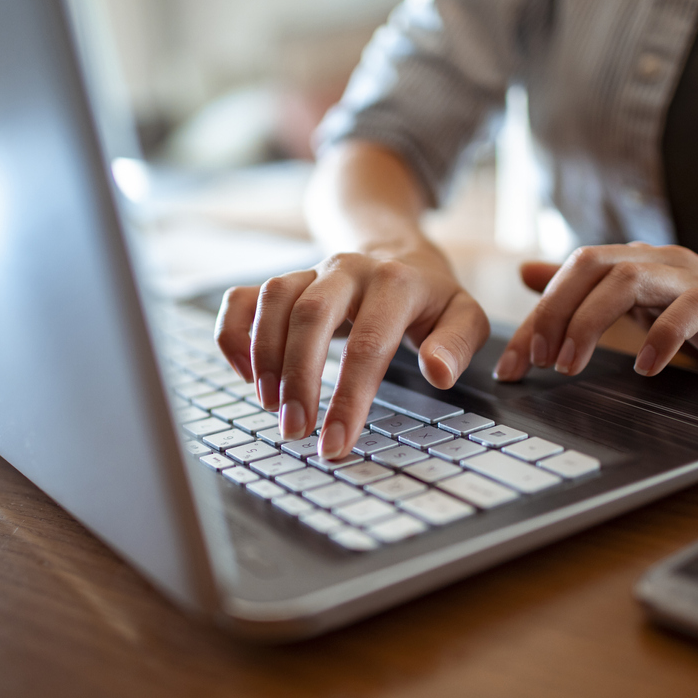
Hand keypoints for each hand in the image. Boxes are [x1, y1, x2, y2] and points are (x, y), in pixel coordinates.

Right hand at [216, 242, 489, 458]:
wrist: (401, 254)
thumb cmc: (431, 300)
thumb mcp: (463, 316)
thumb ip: (457, 344)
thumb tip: (437, 373)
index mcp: (396, 282)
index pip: (368, 344)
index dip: (349, 398)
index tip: (335, 443)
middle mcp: (348, 269)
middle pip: (311, 314)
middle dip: (298, 377)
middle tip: (295, 430)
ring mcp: (310, 271)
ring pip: (274, 300)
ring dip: (265, 357)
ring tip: (271, 407)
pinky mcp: (284, 282)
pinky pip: (242, 298)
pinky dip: (233, 335)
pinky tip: (244, 375)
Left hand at [492, 242, 697, 385]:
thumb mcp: (640, 301)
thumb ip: (587, 287)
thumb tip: (528, 273)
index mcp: (633, 262)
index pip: (570, 274)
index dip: (535, 317)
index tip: (511, 364)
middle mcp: (658, 261)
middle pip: (589, 267)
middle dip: (552, 316)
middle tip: (535, 363)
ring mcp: (691, 279)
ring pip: (628, 281)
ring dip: (589, 324)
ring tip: (570, 368)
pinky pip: (688, 310)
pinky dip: (660, 338)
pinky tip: (644, 368)